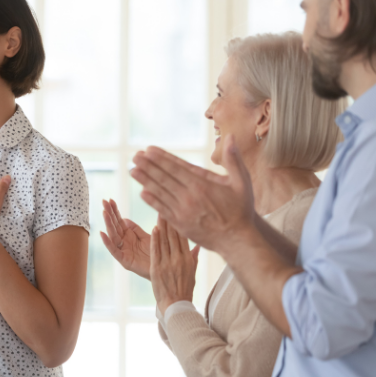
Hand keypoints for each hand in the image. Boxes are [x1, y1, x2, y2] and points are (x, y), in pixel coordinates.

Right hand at [99, 199, 151, 278]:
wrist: (167, 269)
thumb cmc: (158, 253)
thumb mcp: (148, 237)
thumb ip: (136, 229)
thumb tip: (125, 219)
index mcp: (129, 236)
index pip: (120, 221)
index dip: (115, 211)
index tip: (110, 200)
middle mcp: (124, 242)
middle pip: (114, 226)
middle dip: (109, 214)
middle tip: (103, 201)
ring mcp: (124, 251)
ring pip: (113, 236)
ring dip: (108, 224)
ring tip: (104, 213)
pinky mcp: (125, 261)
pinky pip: (114, 251)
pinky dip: (108, 242)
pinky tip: (103, 233)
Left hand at [130, 135, 255, 252]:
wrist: (238, 240)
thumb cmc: (241, 210)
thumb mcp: (242, 182)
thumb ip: (234, 160)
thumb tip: (232, 136)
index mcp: (202, 185)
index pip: (176, 167)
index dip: (160, 158)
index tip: (148, 150)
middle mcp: (189, 197)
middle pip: (164, 178)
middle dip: (148, 166)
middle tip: (135, 156)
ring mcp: (183, 211)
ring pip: (160, 193)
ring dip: (145, 181)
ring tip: (133, 170)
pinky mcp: (180, 224)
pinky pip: (162, 210)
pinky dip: (152, 201)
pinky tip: (142, 193)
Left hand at [150, 217, 198, 313]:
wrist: (176, 304)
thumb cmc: (184, 289)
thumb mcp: (192, 272)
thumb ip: (194, 257)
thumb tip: (199, 246)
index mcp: (188, 259)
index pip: (184, 237)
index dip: (181, 223)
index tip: (179, 211)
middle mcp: (179, 259)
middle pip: (175, 236)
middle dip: (172, 220)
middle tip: (170, 206)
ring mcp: (168, 263)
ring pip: (165, 241)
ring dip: (162, 226)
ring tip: (161, 212)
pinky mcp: (157, 268)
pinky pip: (157, 251)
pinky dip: (155, 239)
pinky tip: (154, 229)